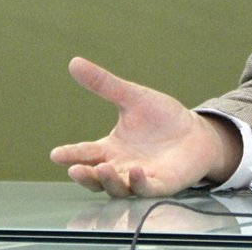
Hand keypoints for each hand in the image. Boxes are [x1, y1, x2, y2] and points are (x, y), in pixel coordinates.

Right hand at [49, 57, 242, 196]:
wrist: (195, 132)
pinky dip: (139, 183)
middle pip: (97, 178)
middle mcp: (121, 166)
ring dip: (109, 180)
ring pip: (118, 187)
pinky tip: (135, 171)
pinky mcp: (161, 184)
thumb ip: (104, 84)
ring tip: (103, 168)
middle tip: (74, 169)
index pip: (86, 153)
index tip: (56, 154)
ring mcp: (140, 178)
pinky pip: (146, 189)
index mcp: (111, 148)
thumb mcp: (132, 97)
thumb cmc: (162, 117)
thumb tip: (74, 62)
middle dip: (85, 175)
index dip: (71, 154)